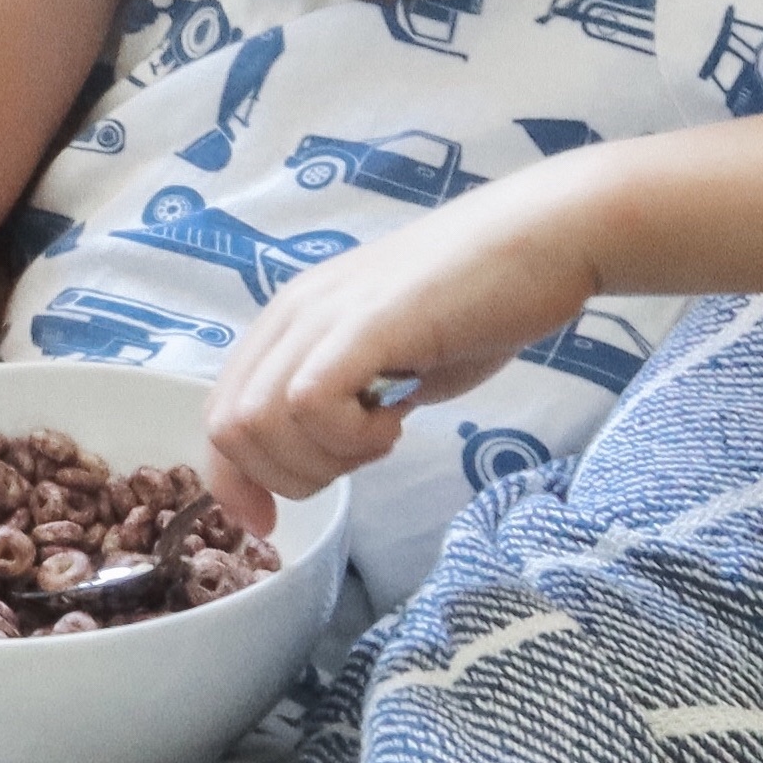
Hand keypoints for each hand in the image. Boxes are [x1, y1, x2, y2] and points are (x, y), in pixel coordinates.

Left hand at [201, 169, 609, 528]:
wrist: (541, 241)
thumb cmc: (476, 306)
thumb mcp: (387, 366)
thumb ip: (339, 404)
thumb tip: (303, 468)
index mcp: (287, 324)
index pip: (220, 415)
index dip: (236, 480)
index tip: (270, 521)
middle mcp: (290, 315)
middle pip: (230, 428)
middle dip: (289, 474)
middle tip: (359, 455)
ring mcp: (323, 316)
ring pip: (260, 422)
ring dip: (324, 457)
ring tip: (385, 432)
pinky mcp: (365, 324)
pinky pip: (311, 402)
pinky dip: (350, 437)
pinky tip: (398, 421)